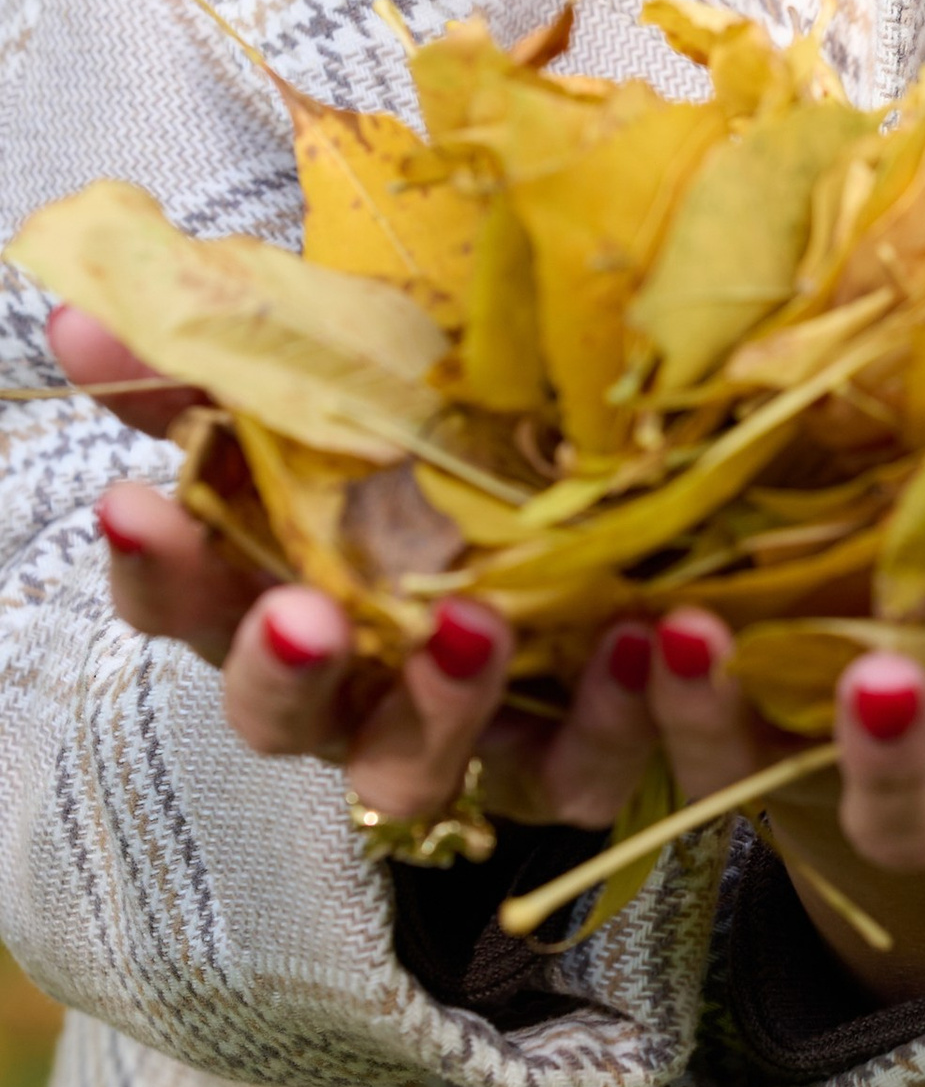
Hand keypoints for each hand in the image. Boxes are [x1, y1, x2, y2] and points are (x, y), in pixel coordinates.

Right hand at [59, 303, 924, 973]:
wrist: (902, 728)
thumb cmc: (648, 538)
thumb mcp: (463, 437)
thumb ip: (278, 375)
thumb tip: (61, 313)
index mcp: (526, 701)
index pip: (355, 719)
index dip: (295, 674)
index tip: (287, 603)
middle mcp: (683, 766)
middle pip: (584, 776)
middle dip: (592, 715)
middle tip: (617, 638)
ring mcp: (863, 789)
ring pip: (848, 817)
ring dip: (872, 755)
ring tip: (898, 680)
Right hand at [62, 302, 667, 834]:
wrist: (682, 516)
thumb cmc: (486, 450)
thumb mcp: (377, 372)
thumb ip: (234, 351)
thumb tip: (80, 312)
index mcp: (293, 592)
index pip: (185, 605)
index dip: (157, 566)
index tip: (134, 499)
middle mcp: (366, 690)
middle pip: (284, 723)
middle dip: (281, 673)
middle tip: (303, 613)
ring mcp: (480, 741)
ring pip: (426, 774)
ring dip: (446, 708)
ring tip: (482, 621)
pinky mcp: (603, 760)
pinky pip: (608, 768)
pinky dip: (640, 716)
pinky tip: (665, 632)